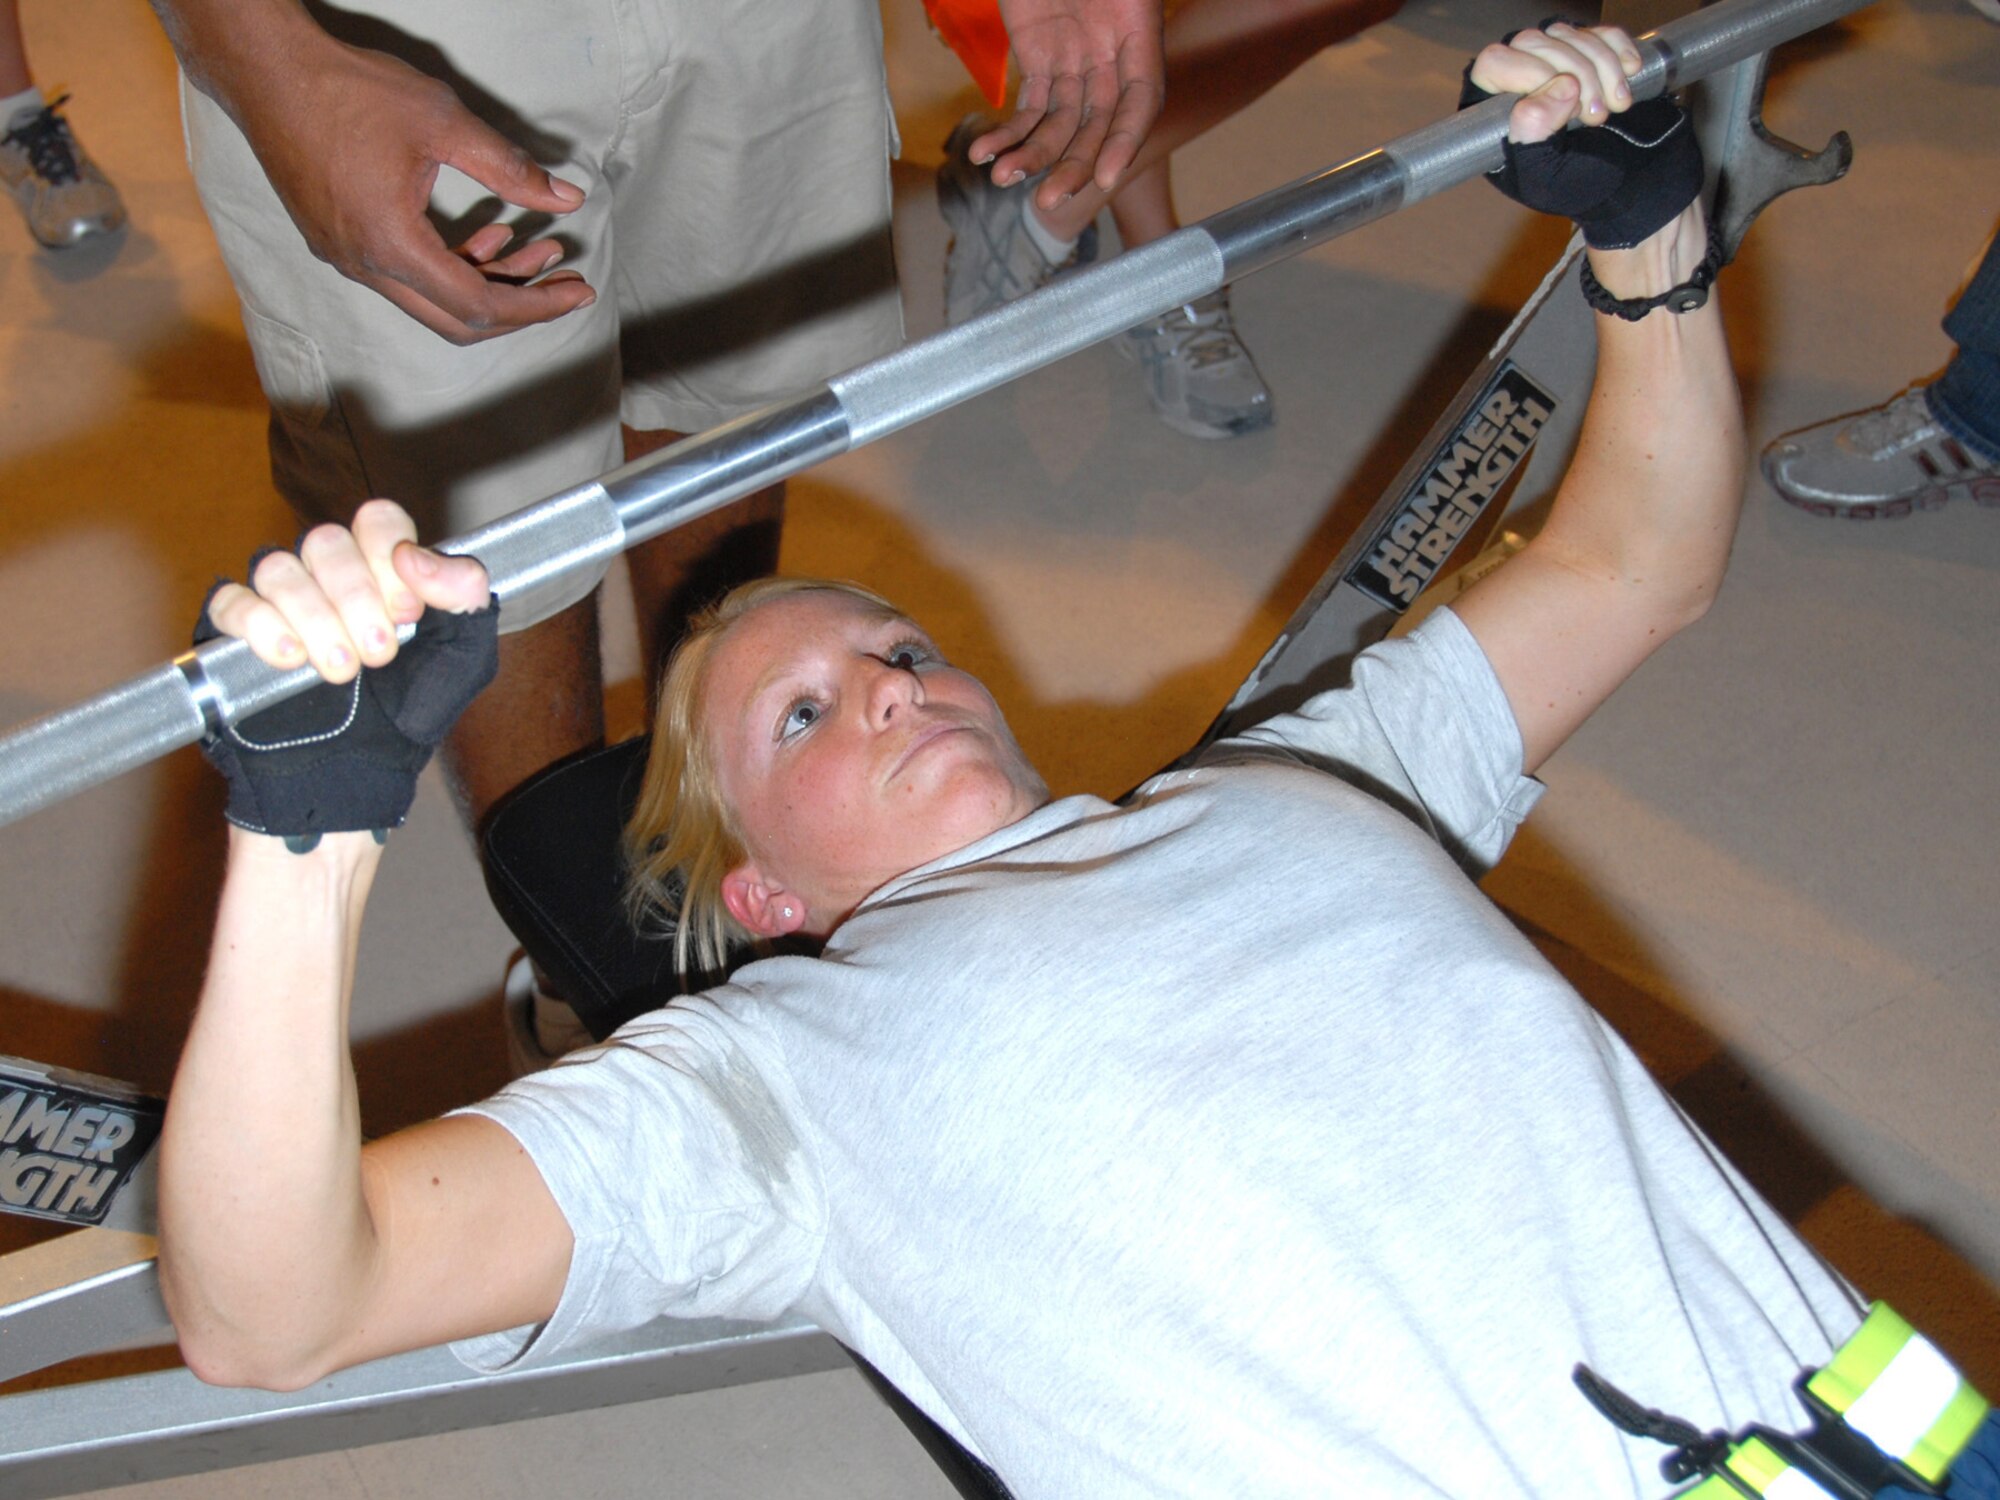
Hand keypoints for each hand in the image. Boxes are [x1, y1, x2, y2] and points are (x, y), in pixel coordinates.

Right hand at [198, 501, 497, 843]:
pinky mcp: (233, 633)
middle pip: (326, 540)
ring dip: (317, 619)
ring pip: (278, 567)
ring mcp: (277, 601)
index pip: (378, 519)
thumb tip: (417, 556)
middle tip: (380, 654)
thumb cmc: (409, 716)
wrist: (356, 775)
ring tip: (341, 672)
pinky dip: (262, 627)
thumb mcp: (463, 658)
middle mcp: (326, 576)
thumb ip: (465, 597)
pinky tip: (291, 659)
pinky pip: (232, 601)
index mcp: (382, 570)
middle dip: (359, 598)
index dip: (391, 556)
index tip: (410, 611)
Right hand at [224, 30, 595, 343]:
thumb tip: (566, 198)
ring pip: (433, 298)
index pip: (478, 305)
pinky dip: (453, 264)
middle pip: (457, 320)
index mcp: (391, 245)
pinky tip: (490, 233)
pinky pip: (407, 275)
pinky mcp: (340, 242)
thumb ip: (509, 167)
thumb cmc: (349, 90)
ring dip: (489, 281)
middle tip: (567, 284)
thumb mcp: (443, 122)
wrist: (267, 71)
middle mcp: (365, 265)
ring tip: (538, 247)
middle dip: (520, 307)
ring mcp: (347, 258)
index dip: (536, 306)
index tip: (578, 292)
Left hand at [972, 0, 1164, 210]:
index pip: (1140, 98)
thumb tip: (1072, 58)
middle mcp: (1110, 54)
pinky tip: (986, 154)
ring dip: (1033, 157)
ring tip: (1002, 177)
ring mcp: (1074, 60)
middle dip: (1073, 164)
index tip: (1106, 174)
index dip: (1125, 138)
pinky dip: (1008, 134)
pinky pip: (1028, 108)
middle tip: (1047, 200)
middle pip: (1098, 124)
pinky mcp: (1039, 60)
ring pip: (1060, 125)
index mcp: (1136, 29)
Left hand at [1464, 23, 1700, 251]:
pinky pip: (1601, 31)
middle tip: (1597, 117)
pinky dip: (1621, 51)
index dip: (1532, 76)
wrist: (1635, 178)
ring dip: (1602, 68)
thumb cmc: (1583, 185)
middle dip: (1575, 75)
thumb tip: (1556, 88)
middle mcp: (1518, 79)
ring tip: (1617, 108)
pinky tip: (1631, 74)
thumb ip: (1534, 139)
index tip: (1568, 110)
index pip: (1493, 63)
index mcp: (1493, 112)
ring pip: (1567, 34)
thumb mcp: (1547, 178)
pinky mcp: (1591, 51)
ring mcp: (1555, 61)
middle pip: (1532, 42)